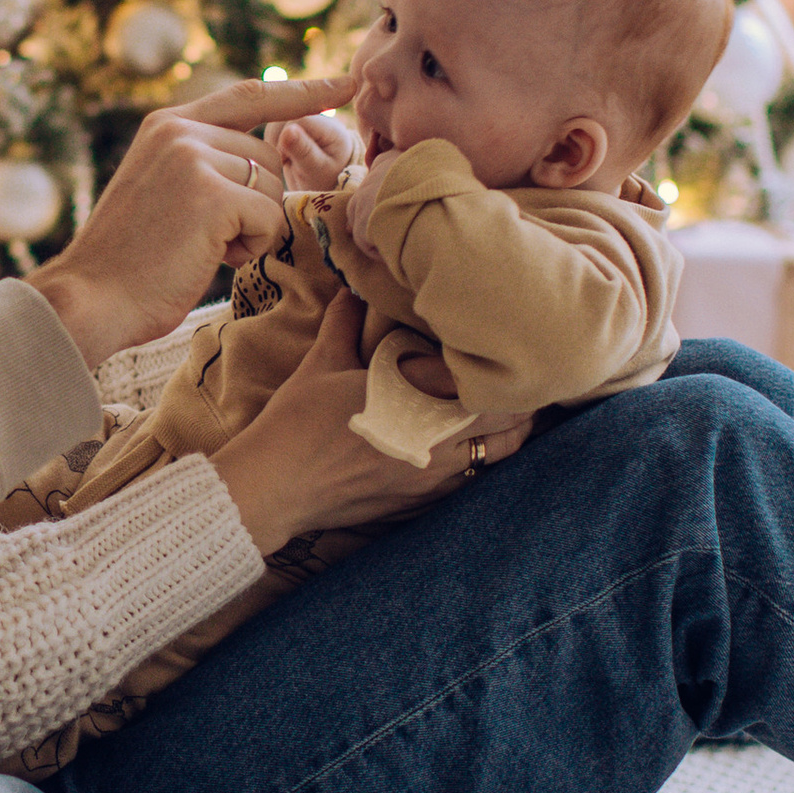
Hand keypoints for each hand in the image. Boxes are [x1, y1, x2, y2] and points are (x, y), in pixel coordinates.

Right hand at [31, 76, 354, 370]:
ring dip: (252, 229)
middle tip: (207, 238)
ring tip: (200, 247)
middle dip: (257, 204)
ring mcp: (195, 158)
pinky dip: (251, 248)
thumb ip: (204, 162)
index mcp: (167, 124)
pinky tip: (207, 257)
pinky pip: (270, 219)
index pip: (249, 96)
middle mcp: (180, 130)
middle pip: (269, 157)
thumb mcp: (163, 190)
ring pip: (273, 189)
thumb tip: (267, 162)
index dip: (301, 91)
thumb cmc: (131, 262)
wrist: (91, 297)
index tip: (345, 83)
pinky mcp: (212, 194)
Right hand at [208, 289, 531, 553]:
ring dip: (502, 438)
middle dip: (520, 408)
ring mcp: (430, 480)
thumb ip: (345, 321)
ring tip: (501, 415)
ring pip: (493, 460)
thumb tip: (353, 287)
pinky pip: (465, 484)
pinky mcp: (417, 505)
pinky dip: (473, 463)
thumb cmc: (296, 422)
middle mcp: (436, 445)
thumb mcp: (322, 362)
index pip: (493, 392)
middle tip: (518, 383)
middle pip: (508, 430)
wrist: (274, 487)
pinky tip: (463, 447)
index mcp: (420, 403)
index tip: (514, 355)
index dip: (512, 376)